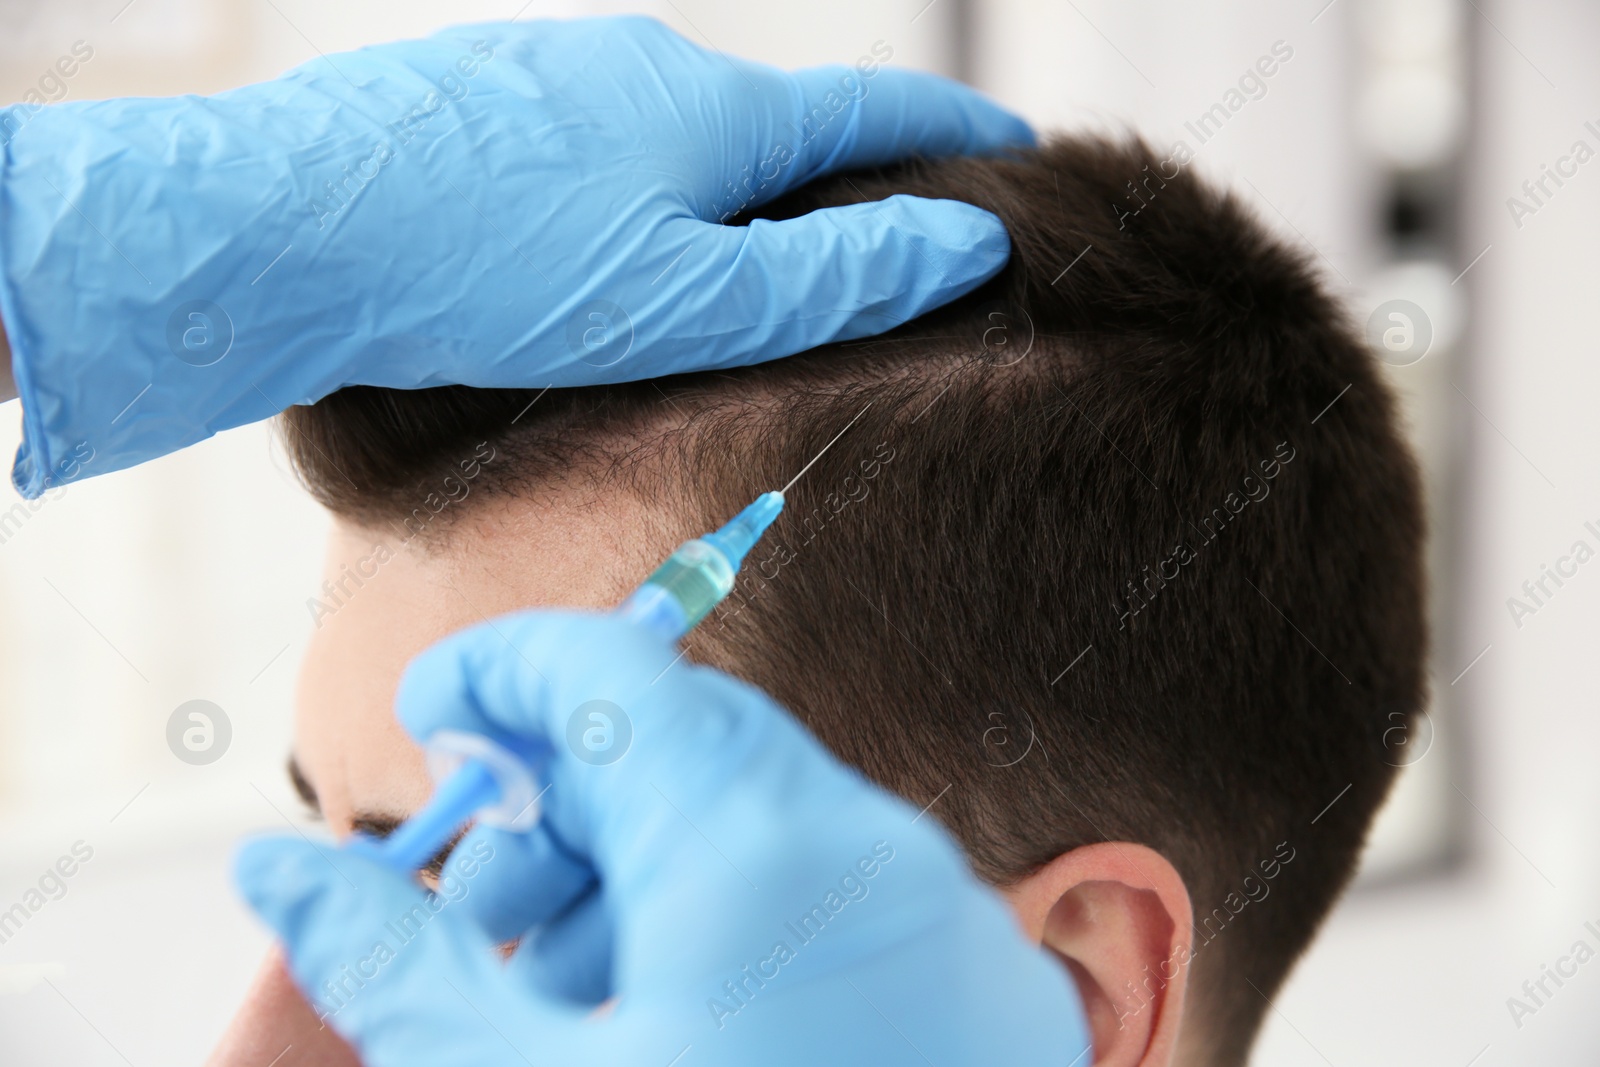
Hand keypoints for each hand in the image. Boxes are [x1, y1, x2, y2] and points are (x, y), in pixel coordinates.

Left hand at [0, 16, 1030, 495]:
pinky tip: (609, 243)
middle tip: (889, 233)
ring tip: (745, 260)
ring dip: (732, 187)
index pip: (875, 111)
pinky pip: (602, 140)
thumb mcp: (686, 301)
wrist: (278, 231)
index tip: (1018, 153)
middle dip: (843, 172)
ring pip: (682, 133)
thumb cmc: (487, 275)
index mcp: (713, 110)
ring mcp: (557, 70)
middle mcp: (642, 62)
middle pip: (778, 122)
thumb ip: (833, 279)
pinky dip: (645, 186)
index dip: (959, 137)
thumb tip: (963, 242)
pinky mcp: (486, 99)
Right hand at [236, 612, 1088, 1064]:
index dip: (500, 671)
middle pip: (691, 741)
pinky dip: (748, 922)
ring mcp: (957, 928)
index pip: (613, 668)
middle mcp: (883, 858)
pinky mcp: (992, 996)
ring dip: (651, 870)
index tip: (431, 719)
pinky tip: (682, 1030)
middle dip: (567, 796)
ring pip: (770, 820)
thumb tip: (283, 871)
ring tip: (572, 995)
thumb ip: (393, 958)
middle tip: (484, 897)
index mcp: (762, 853)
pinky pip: (848, 899)